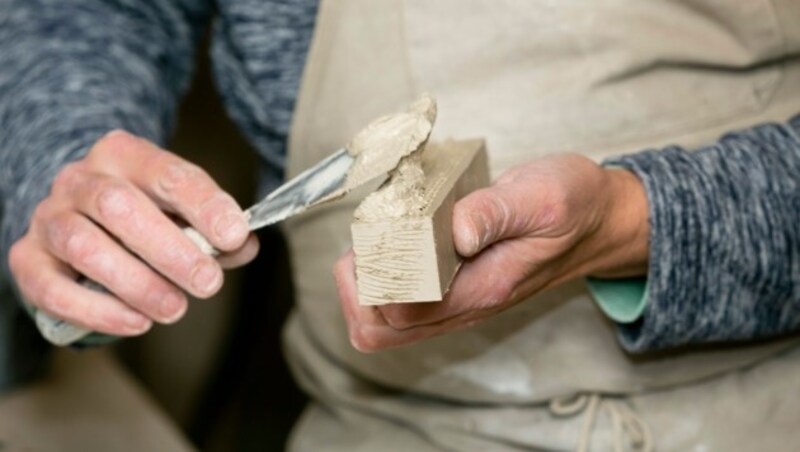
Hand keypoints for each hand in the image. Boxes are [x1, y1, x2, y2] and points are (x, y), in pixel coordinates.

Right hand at [8, 130, 257, 335]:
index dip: (204, 205)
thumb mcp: (184, 212)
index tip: (234, 235)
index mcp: (125, 155)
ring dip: (136, 283)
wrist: (79, 217)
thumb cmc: (145, 216)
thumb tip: (244, 245)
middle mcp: (80, 179)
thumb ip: (216, 230)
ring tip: (175, 308)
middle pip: (118, 206)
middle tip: (208, 283)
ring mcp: (49, 217)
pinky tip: (136, 323)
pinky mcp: (27, 259)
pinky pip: (52, 288)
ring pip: (83, 245)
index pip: (167, 173)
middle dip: (170, 250)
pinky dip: (98, 311)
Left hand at [334, 154, 648, 350]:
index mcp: (482, 288)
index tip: (376, 235)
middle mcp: (464, 306)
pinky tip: (387, 245)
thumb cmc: (570, 206)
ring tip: (372, 242)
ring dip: (362, 291)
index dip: (372, 282)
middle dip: (355, 291)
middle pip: (381, 332)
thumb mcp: (541, 196)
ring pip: (385, 327)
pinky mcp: (453, 293)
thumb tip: (452, 229)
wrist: (597, 221)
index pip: (403, 313)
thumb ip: (495, 213)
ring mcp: (456, 304)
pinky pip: (400, 310)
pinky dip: (378, 285)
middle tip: (364, 242)